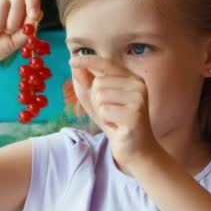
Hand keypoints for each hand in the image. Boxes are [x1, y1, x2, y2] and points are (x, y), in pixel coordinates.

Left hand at [69, 56, 158, 171]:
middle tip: (111, 114)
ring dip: (101, 112)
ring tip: (115, 120)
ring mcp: (138, 98)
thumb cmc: (117, 124)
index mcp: (132, 78)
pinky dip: (106, 121)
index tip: (72, 60)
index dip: (88, 61)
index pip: (107, 64)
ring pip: (100, 97)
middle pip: (98, 84)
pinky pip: (104, 111)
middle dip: (97, 101)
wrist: (136, 150)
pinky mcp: (135, 114)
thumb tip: (75, 68)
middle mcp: (138, 85)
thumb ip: (87, 85)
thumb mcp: (98, 102)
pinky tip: (118, 127)